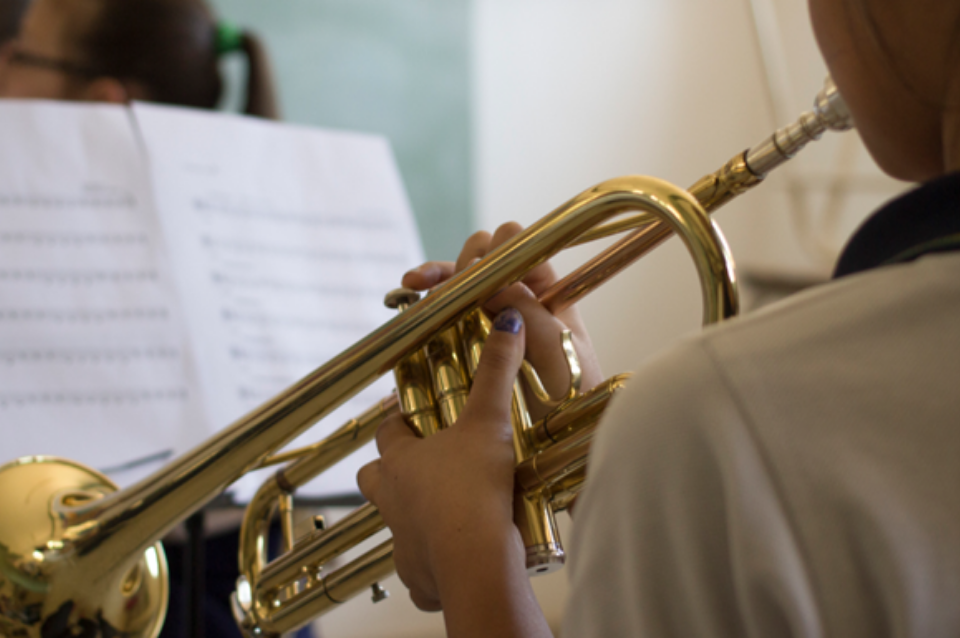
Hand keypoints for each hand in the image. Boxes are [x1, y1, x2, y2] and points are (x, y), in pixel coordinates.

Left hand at [358, 308, 528, 611]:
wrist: (476, 561)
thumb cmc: (473, 489)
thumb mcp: (490, 422)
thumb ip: (497, 372)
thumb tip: (507, 322)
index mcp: (400, 461)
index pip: (387, 432)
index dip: (398, 421)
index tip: (411, 415)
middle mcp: (392, 500)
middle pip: (374, 478)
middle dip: (390, 470)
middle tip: (421, 464)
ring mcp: (402, 540)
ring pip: (393, 524)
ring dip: (410, 516)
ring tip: (441, 512)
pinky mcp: (419, 577)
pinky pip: (417, 570)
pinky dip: (430, 565)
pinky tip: (453, 559)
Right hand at [403, 222, 602, 412]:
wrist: (564, 443)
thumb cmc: (575, 396)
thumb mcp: (556, 349)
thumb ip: (526, 309)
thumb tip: (488, 273)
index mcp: (546, 293)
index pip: (518, 248)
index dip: (496, 249)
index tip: (478, 270)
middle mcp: (516, 302)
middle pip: (482, 260)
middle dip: (461, 263)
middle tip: (445, 285)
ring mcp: (489, 323)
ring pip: (457, 285)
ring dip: (434, 276)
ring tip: (412, 282)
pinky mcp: (466, 346)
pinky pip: (442, 317)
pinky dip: (424, 305)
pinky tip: (405, 300)